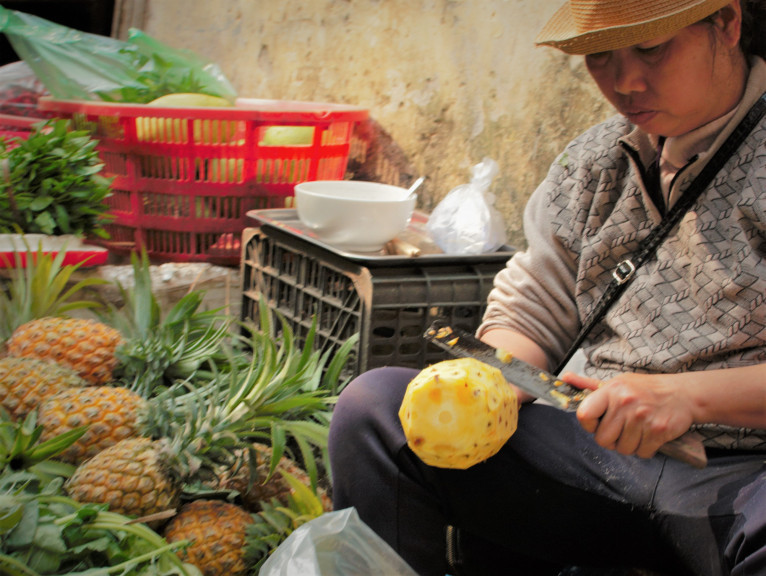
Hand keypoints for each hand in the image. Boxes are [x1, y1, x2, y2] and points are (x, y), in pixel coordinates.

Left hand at [563, 371, 694, 458]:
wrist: (682, 393)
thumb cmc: (644, 389)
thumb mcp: (616, 383)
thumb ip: (589, 385)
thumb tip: (565, 378)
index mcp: (611, 390)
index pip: (584, 415)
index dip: (588, 425)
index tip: (597, 423)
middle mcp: (625, 403)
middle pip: (603, 439)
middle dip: (611, 439)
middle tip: (621, 430)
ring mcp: (642, 417)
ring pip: (623, 449)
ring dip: (629, 445)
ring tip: (636, 431)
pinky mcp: (658, 431)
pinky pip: (642, 453)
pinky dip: (645, 449)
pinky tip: (648, 435)